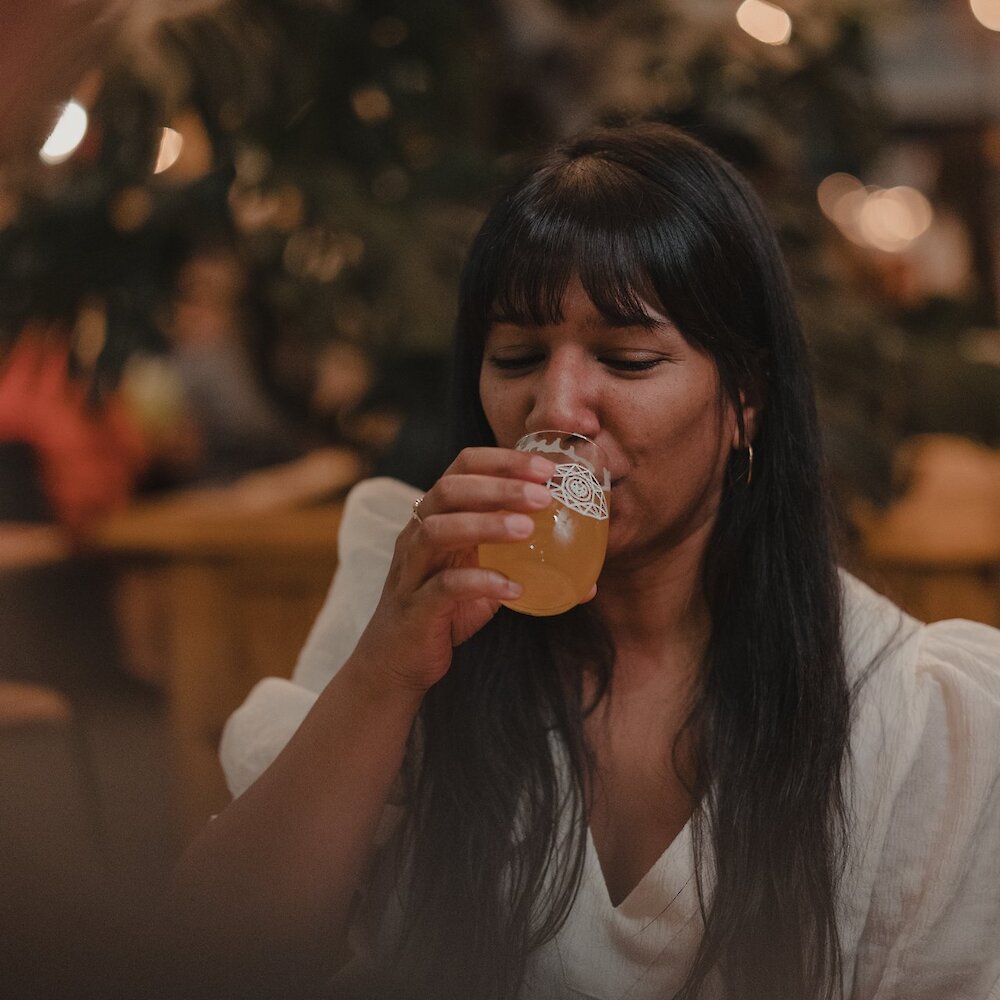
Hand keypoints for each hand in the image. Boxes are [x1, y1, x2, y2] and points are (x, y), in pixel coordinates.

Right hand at [346, 448, 555, 695]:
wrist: (398, 661)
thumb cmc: (446, 610)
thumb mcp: (486, 579)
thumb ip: (524, 567)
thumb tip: (588, 578)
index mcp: (437, 515)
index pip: (463, 467)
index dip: (503, 461)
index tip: (546, 468)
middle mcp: (417, 534)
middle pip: (448, 490)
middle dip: (498, 486)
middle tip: (543, 494)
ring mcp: (412, 569)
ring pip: (437, 530)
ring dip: (485, 524)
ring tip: (527, 530)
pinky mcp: (414, 606)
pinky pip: (444, 587)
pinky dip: (481, 582)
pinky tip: (514, 588)